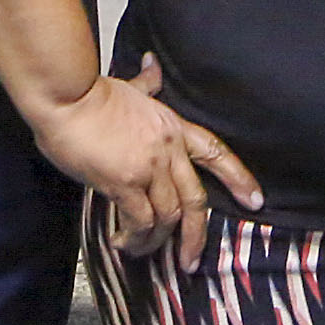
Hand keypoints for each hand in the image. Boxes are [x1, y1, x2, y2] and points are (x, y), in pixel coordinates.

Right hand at [32, 53, 262, 269]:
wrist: (68, 95)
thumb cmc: (90, 93)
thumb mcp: (130, 87)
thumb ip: (147, 83)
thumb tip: (152, 64)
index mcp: (173, 127)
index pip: (215, 153)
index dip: (238, 178)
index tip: (255, 201)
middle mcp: (168, 150)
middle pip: (195, 199)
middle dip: (196, 235)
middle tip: (191, 260)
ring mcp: (149, 167)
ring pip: (169, 216)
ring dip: (157, 241)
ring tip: (142, 252)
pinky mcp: (125, 182)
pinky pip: (140, 220)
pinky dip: (135, 238)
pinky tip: (122, 244)